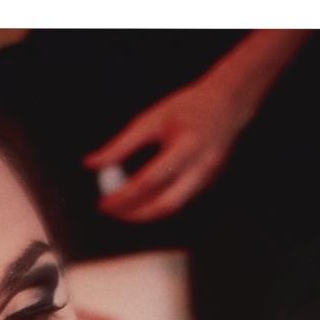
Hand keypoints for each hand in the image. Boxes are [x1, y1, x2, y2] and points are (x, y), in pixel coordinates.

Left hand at [83, 72, 260, 223]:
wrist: (227, 104)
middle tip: (113, 213)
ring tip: (124, 210)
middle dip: (136, 214)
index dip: (124, 196)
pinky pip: (181, 200)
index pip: (149, 180)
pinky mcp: (210, 183)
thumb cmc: (186, 108)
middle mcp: (201, 166)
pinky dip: (160, 203)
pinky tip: (144, 200)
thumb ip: (121, 145)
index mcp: (185, 146)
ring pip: (173, 207)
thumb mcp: (150, 119)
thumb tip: (91, 164)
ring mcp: (208, 178)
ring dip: (147, 213)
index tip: (104, 203)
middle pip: (165, 204)